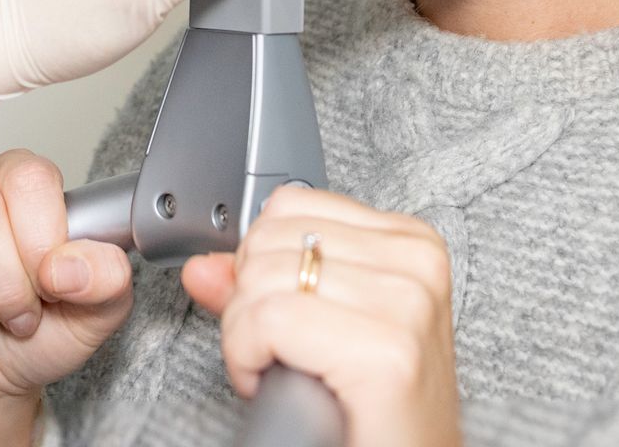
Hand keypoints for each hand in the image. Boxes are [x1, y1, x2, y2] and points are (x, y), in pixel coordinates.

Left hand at [181, 188, 461, 446]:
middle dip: (251, 302)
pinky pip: (266, 321)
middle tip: (284, 354)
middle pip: (269, 239)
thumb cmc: (369, 412)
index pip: (288, 206)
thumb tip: (203, 265)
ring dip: (247, 338)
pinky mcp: (387, 352)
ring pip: (261, 280)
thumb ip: (257, 288)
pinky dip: (248, 359)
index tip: (286, 317)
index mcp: (408, 243)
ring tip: (288, 372)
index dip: (262, 265)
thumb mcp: (314, 332)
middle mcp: (415, 263)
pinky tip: (275, 385)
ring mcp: (406, 304)